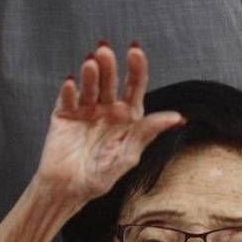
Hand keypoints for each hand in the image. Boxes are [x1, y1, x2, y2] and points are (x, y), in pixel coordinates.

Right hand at [35, 43, 184, 200]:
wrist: (68, 190)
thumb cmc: (100, 177)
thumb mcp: (129, 155)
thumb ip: (149, 132)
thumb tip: (178, 117)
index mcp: (127, 116)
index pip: (134, 86)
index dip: (136, 67)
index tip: (135, 51)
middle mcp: (106, 108)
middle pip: (110, 81)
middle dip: (109, 66)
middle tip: (105, 51)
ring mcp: (84, 109)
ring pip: (89, 86)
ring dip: (90, 74)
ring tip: (90, 63)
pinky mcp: (63, 114)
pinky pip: (66, 98)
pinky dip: (68, 90)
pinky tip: (70, 83)